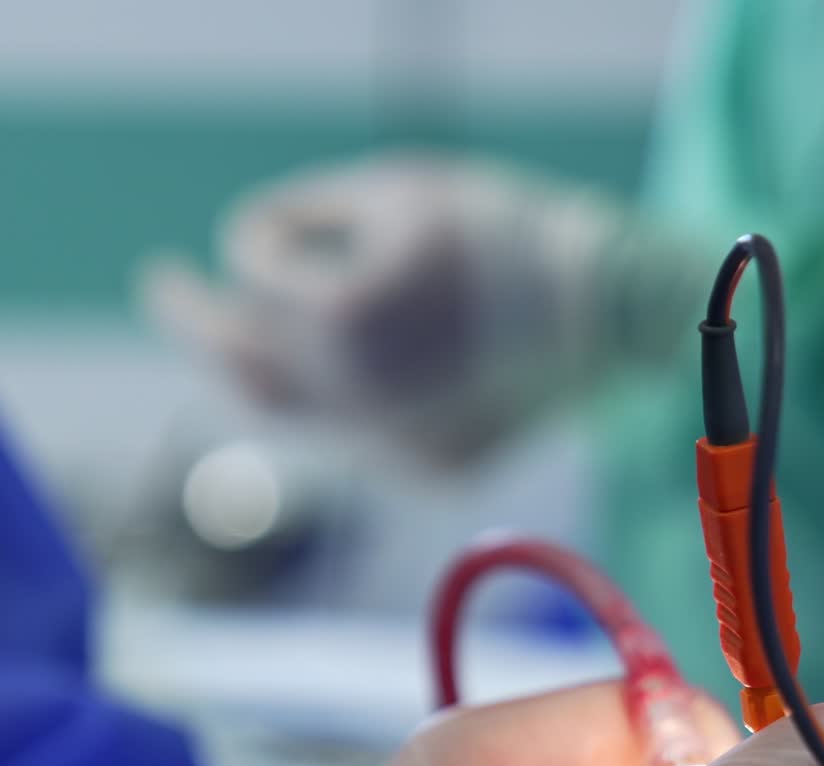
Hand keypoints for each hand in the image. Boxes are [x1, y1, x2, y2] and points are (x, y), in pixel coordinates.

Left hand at [139, 153, 622, 456]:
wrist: (607, 312)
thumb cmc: (503, 234)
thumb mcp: (394, 189)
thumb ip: (304, 219)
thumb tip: (250, 264)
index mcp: (341, 318)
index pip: (250, 274)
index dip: (260, 241)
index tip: (266, 235)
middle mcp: (357, 398)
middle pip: (243, 370)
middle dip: (197, 326)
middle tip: (167, 290)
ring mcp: (396, 444)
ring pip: (302, 416)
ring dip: (277, 371)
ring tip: (263, 335)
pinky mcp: (431, 469)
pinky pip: (361, 440)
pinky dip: (351, 404)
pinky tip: (388, 371)